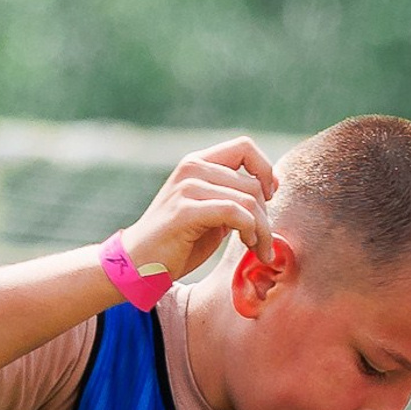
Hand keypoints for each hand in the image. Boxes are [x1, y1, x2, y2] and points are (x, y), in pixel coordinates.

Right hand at [119, 138, 279, 289]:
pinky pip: (235, 213)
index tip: (270, 197)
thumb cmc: (177, 243)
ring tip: (259, 250)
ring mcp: (188, 187)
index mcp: (197, 162)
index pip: (245, 147)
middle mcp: (192, 168)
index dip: (265, 170)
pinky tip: (248, 246)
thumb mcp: (209, 212)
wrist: (140, 263)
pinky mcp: (186, 210)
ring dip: (262, 230)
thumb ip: (231, 197)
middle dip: (267, 216)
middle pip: (253, 182)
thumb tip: (267, 191)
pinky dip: (250, 231)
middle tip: (264, 243)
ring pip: (249, 199)